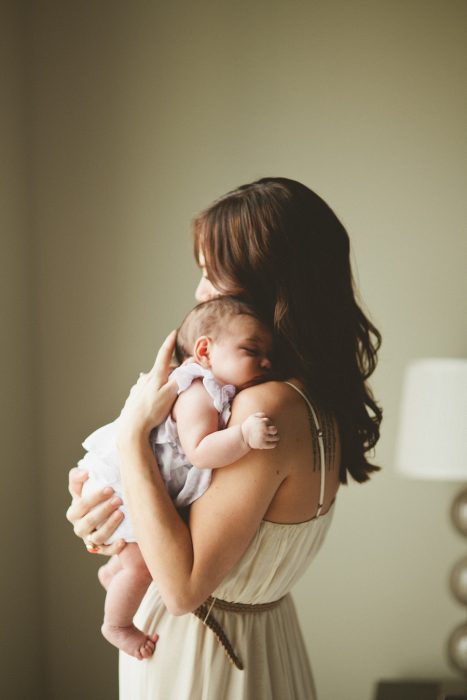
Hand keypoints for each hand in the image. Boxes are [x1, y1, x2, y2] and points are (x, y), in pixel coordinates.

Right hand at [66, 468, 125, 555]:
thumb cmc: (93, 496)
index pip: (80, 506)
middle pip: (89, 522)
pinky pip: (107, 551)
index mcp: (74, 513)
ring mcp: (90, 540)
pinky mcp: (102, 548)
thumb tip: (85, 472)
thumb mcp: (82, 486)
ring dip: (110, 526)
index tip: (109, 488)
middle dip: (103, 510)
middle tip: (119, 499)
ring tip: (122, 513)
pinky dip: (114, 547)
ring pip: (98, 537)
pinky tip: (123, 540)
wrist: (104, 511)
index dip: (94, 498)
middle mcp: (80, 528)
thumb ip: (78, 477)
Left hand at [117, 330, 178, 446]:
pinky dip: (153, 391)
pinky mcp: (134, 397)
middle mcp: (145, 378)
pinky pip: (147, 389)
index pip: (164, 354)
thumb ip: (180, 379)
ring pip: (154, 380)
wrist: (132, 427)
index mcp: (155, 375)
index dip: (170, 343)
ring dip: (162, 382)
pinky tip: (154, 402)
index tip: (173, 332)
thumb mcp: (170, 394)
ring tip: (168, 395)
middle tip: (181, 381)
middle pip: (162, 370)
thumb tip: (189, 365)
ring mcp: (138, 387)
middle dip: (172, 372)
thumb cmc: (152, 411)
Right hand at [241, 412, 279, 449]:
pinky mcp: (262, 444)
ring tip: (275, 438)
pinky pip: (273, 445)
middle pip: (275, 430)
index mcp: (262, 422)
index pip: (270, 422)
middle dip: (274, 431)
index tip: (268, 426)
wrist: (242, 436)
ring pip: (275, 437)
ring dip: (276, 437)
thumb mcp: (252, 417)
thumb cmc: (248, 426)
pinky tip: (273, 443)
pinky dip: (274, 444)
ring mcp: (263, 437)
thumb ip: (259, 414)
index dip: (269, 424)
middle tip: (274, 432)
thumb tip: (266, 415)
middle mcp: (263, 430)